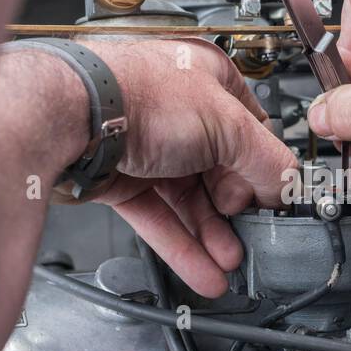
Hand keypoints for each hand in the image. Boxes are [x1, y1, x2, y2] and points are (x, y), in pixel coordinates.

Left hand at [57, 38, 296, 296]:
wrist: (64, 117)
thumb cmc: (133, 95)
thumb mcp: (227, 125)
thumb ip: (267, 160)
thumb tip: (286, 189)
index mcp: (209, 80)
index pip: (253, 131)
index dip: (265, 168)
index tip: (276, 202)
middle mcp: (178, 111)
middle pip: (222, 171)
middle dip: (237, 211)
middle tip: (252, 237)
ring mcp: (148, 146)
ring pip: (190, 200)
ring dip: (212, 236)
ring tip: (232, 264)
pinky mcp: (121, 179)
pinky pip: (160, 218)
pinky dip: (182, 246)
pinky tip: (203, 270)